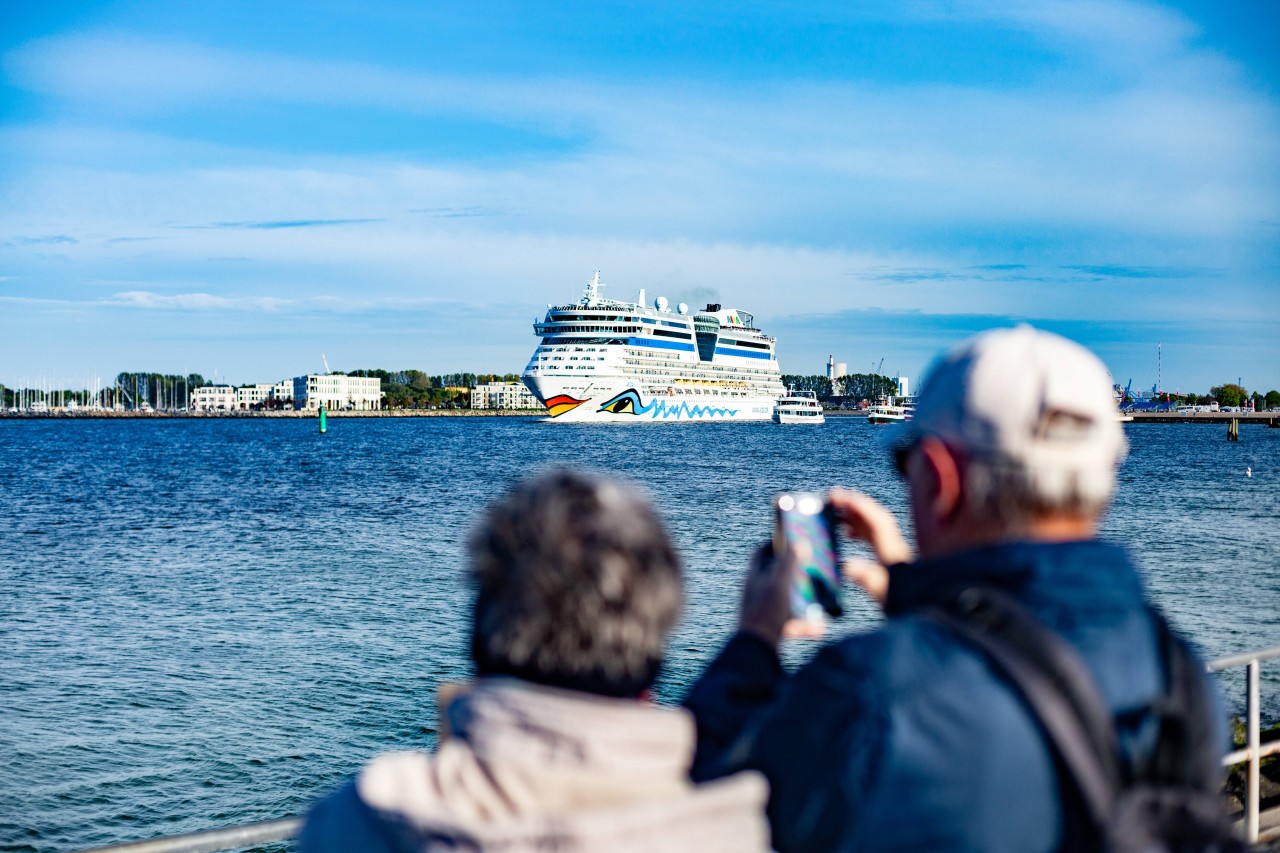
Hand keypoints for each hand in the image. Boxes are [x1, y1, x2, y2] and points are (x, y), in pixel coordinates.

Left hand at [738, 542, 825, 646]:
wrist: (756, 652)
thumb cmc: (765, 614)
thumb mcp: (780, 584)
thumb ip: (789, 562)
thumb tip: (799, 542)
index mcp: (754, 577)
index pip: (761, 552)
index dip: (775, 543)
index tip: (791, 540)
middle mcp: (756, 592)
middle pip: (778, 577)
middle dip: (797, 576)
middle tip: (813, 574)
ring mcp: (763, 611)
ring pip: (788, 602)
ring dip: (806, 603)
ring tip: (822, 605)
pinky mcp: (770, 629)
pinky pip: (791, 623)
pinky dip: (805, 625)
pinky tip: (819, 628)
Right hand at [828, 489, 912, 609]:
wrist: (930, 611)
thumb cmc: (909, 604)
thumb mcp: (884, 594)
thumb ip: (867, 579)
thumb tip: (846, 565)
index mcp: (892, 552)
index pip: (875, 520)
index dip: (857, 505)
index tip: (837, 496)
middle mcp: (894, 548)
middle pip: (875, 519)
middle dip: (854, 506)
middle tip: (832, 500)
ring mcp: (895, 554)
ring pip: (875, 528)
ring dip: (856, 518)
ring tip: (836, 517)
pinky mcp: (894, 562)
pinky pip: (875, 539)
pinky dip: (861, 533)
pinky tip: (849, 538)